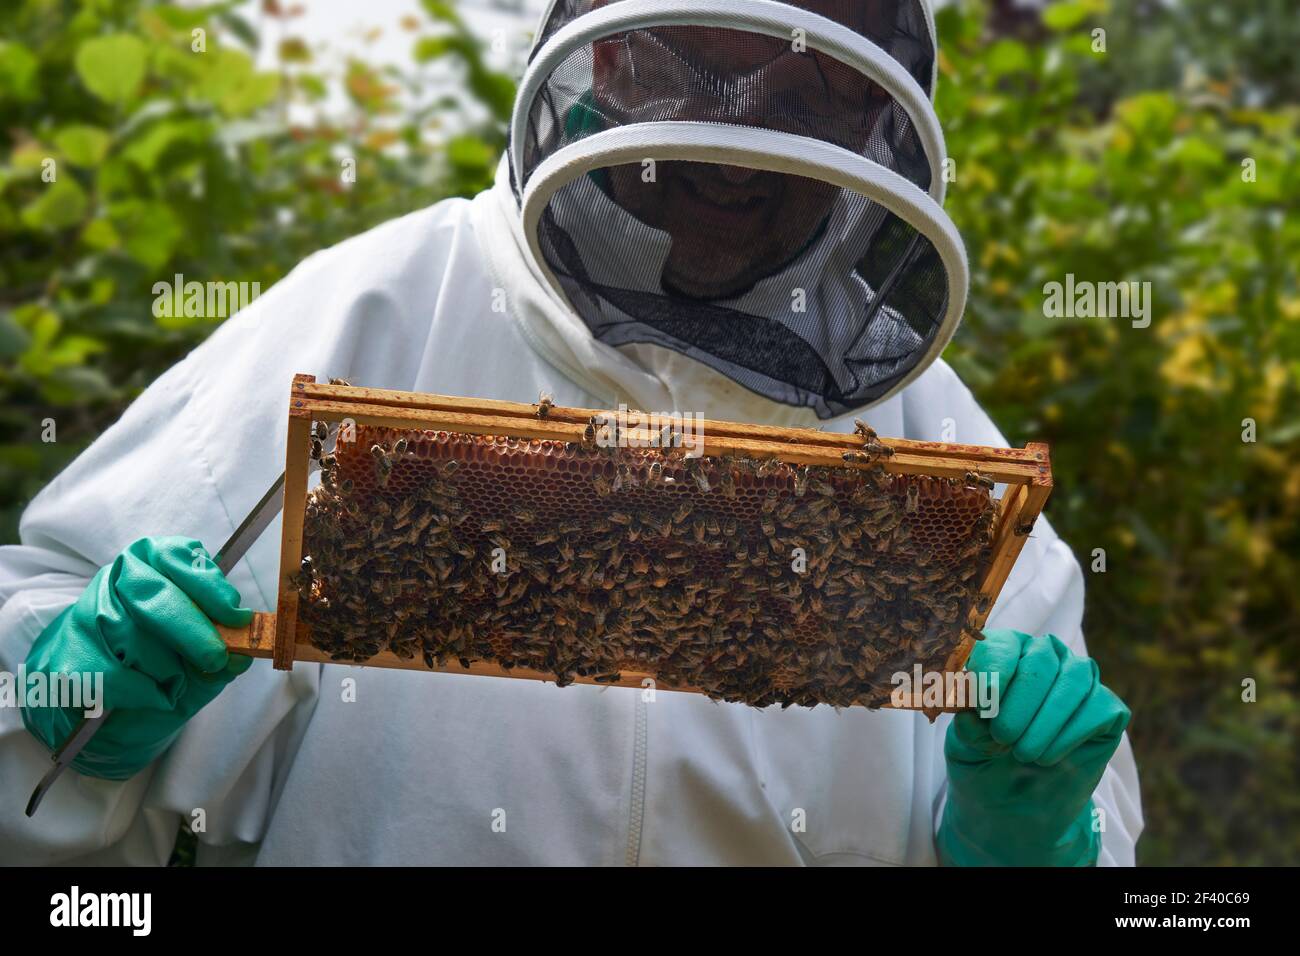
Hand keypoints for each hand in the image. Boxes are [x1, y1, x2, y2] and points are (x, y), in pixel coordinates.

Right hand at [21, 536, 252, 780]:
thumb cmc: (154, 672)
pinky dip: (140, 692)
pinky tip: (150, 698)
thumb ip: (220, 653)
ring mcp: (84, 620)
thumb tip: (243, 654)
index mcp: (149, 567)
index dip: (209, 585)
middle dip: (192, 630)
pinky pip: (112, 675)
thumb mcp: (196, 658)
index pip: (177, 558)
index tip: (234, 613)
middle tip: (216, 658)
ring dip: (165, 669)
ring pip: (132, 636)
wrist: (96, 708)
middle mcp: (113, 584)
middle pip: (153, 596)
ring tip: (174, 684)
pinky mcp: (64, 661)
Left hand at [936, 628, 1130, 865]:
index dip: (993, 670)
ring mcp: (1079, 680)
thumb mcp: (963, 745)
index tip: (984, 701)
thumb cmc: (983, 759)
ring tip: (1024, 754)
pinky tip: (1048, 757)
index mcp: (1004, 653)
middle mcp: (1045, 657)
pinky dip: (1071, 734)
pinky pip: (1098, 708)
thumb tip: (974, 712)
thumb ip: (967, 725)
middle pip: (1041, 660)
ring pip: (1074, 681)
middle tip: (1003, 737)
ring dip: (1046, 721)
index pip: (1002, 645)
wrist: (1013, 803)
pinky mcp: (1106, 709)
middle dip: (1020, 701)